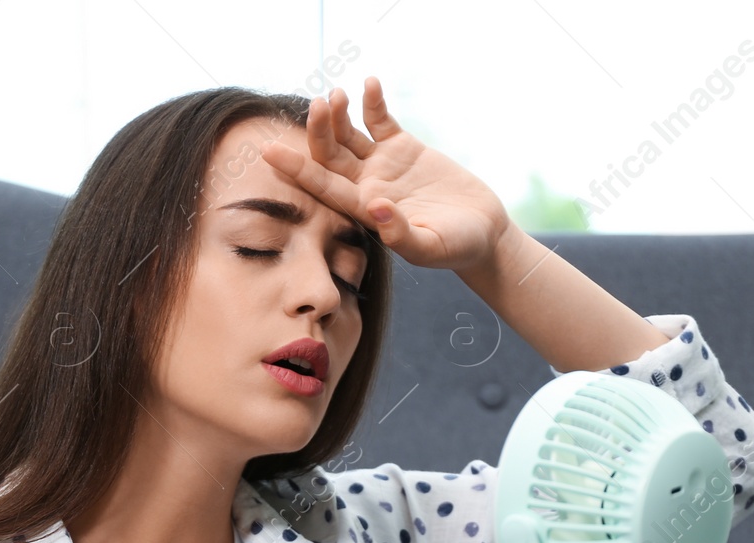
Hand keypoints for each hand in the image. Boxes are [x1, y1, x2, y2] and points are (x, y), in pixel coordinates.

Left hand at [261, 75, 515, 273]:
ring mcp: (383, 165)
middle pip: (329, 154)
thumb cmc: (456, 248)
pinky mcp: (403, 148)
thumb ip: (402, 234)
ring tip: (337, 94)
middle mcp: (367, 186)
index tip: (269, 152)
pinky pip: (380, 120)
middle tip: (320, 104)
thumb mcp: (432, 247)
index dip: (296, 169)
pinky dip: (372, 102)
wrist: (483, 233)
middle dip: (318, 130)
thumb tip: (376, 209)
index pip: (323, 186)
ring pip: (348, 135)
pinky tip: (369, 83)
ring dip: (338, 114)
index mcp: (364, 210)